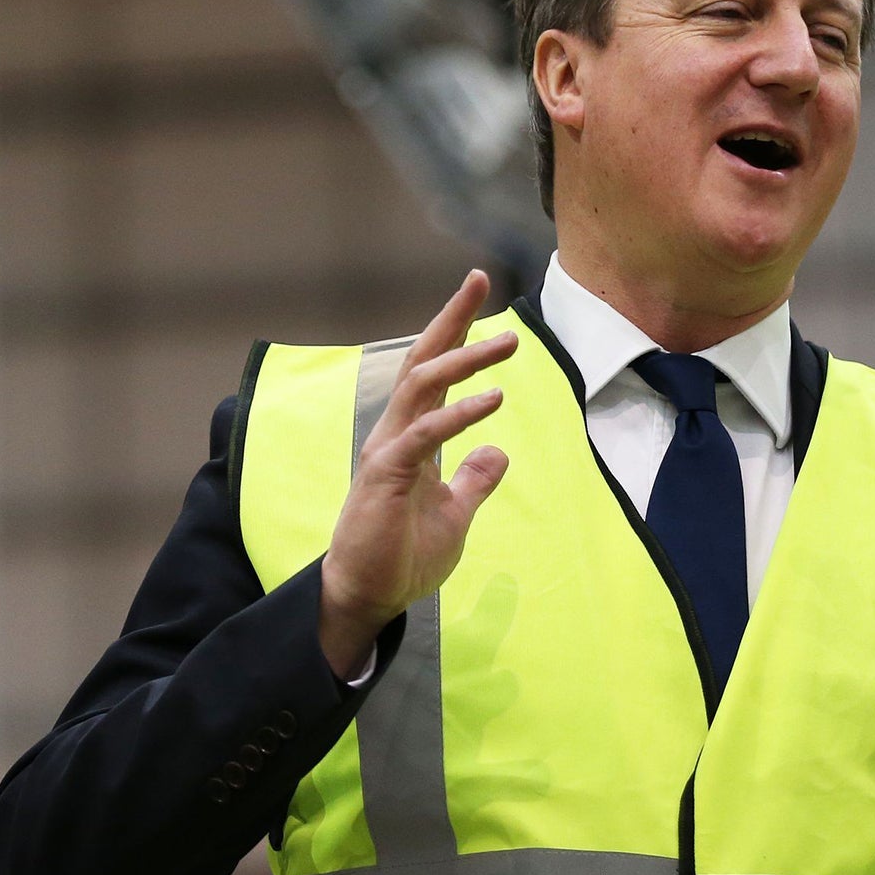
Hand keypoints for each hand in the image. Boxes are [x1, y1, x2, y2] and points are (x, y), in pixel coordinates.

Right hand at [318, 269, 517, 677]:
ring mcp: (389, 451)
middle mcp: (396, 433)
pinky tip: (492, 401)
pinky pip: (425, 435)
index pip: (433, 373)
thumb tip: (498, 451)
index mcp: (412, 437)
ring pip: (422, 387)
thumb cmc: (402, 556)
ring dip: (464, 360)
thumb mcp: (455, 513)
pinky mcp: (386, 475)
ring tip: (506, 342)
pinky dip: (459, 415)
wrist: (368, 595)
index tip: (479, 293)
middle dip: (451, 319)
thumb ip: (474, 480)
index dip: (455, 332)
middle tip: (478, 280)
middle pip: (422, 361)